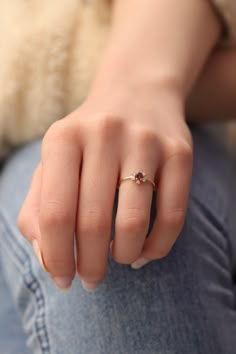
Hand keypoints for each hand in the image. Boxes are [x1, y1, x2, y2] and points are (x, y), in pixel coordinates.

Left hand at [17, 85, 192, 290]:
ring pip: (134, 223)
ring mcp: (146, 142)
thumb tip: (47, 256)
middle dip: (91, 266)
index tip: (64, 280)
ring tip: (119, 259)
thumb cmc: (89, 139)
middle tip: (91, 281)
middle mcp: (104, 134)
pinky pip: (173, 216)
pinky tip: (144, 252)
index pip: (55, 213)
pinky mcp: (179, 153)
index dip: (57, 257)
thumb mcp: (54, 160)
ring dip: (124, 256)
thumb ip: (37, 207)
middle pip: (93, 223)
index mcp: (63, 138)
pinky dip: (157, 247)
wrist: (137, 93)